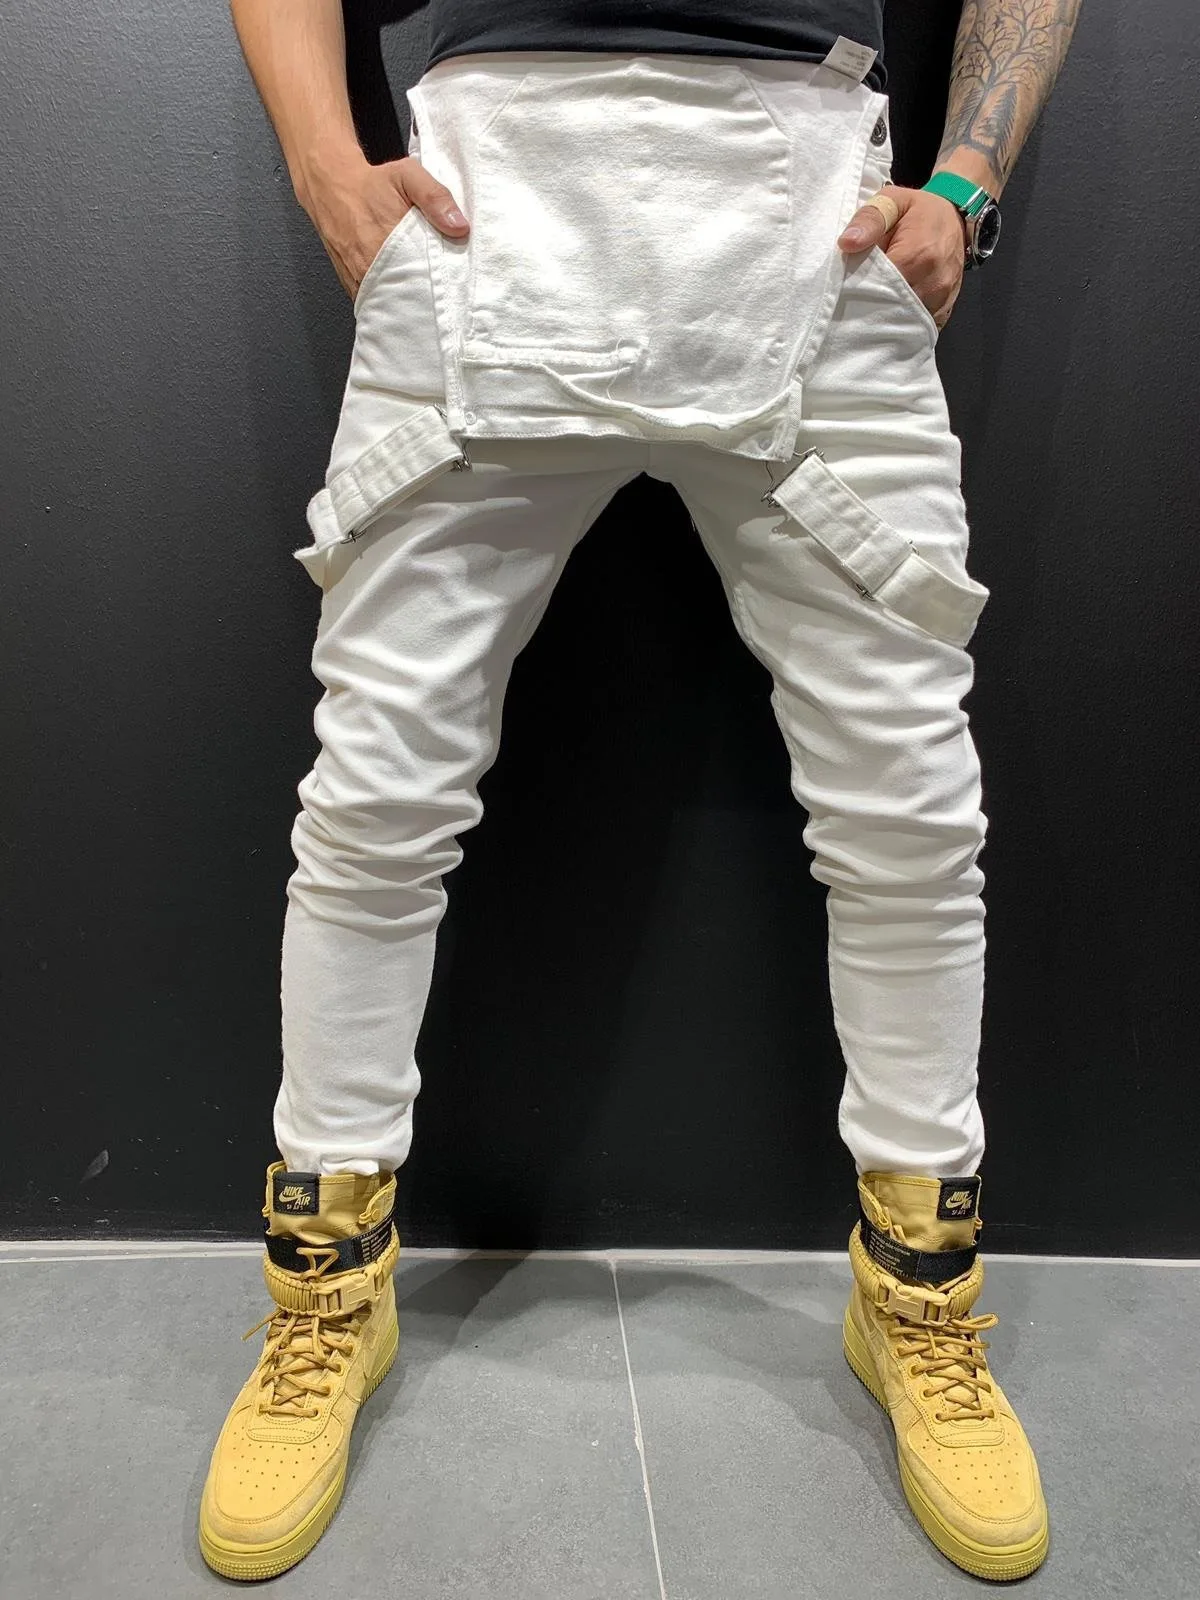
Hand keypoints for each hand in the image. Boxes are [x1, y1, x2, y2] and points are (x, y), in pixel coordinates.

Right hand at [297, 153, 469, 299]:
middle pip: (409, 298)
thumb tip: (460, 227)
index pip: (423, 281)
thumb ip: (435, 197)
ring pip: (392, 304)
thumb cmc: (372, 183)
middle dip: (428, 300)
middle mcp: (370, 270)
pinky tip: (406, 297)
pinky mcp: (353, 287)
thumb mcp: (407, 176)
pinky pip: (377, 303)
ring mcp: (360, 282)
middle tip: (447, 300)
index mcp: (388, 246)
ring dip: (410, 304)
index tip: (457, 290)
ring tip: (429, 302)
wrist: (330, 187)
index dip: (441, 288)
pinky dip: (392, 303)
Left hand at [837, 185, 965, 330]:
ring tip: (871, 310)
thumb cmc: (919, 209)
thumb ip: (869, 219)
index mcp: (917, 255)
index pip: (879, 286)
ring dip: (887, 319)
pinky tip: (890, 316)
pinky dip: (903, 324)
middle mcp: (934, 282)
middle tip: (853, 303)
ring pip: (905, 321)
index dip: (859, 289)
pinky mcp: (945, 310)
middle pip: (892, 308)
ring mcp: (942, 299)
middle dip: (870, 308)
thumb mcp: (892, 201)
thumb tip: (847, 243)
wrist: (955, 216)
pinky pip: (919, 327)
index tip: (845, 287)